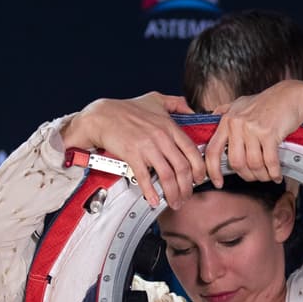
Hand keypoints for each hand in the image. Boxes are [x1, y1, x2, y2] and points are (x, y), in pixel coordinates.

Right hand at [61, 93, 205, 208]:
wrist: (102, 115)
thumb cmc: (127, 109)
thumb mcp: (156, 99)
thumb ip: (177, 103)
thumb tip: (192, 110)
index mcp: (169, 126)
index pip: (193, 152)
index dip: (199, 170)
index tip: (199, 180)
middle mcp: (161, 136)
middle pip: (183, 168)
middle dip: (187, 188)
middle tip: (186, 196)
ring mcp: (147, 146)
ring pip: (168, 176)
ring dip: (173, 193)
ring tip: (174, 202)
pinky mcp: (132, 154)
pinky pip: (145, 177)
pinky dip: (151, 192)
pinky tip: (154, 200)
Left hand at [205, 81, 302, 186]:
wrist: (291, 96)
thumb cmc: (267, 102)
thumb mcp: (240, 104)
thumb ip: (224, 112)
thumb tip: (210, 121)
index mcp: (227, 120)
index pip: (212, 150)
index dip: (213, 170)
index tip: (218, 182)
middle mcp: (237, 124)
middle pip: (236, 163)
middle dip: (246, 175)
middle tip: (254, 177)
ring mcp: (252, 128)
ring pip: (253, 164)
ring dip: (262, 175)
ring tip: (267, 176)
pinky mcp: (269, 133)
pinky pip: (269, 162)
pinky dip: (274, 172)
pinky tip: (276, 175)